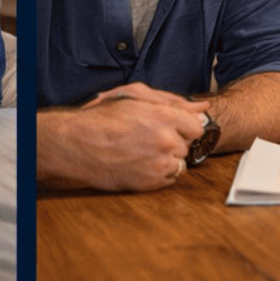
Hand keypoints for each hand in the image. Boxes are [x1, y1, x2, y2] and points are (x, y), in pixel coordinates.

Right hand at [38, 83, 208, 191]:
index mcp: (164, 116)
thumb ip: (172, 101)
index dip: (183, 127)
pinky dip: (158, 174)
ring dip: (166, 160)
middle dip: (173, 143)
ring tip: (142, 153)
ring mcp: (159, 164)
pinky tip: (139, 164)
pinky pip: (169, 180)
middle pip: (187, 146)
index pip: (196, 127)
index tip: (171, 128)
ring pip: (180, 165)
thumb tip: (203, 108)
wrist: (76, 145)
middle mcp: (166, 141)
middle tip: (148, 139)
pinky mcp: (150, 183)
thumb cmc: (101, 118)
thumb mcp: (135, 97)